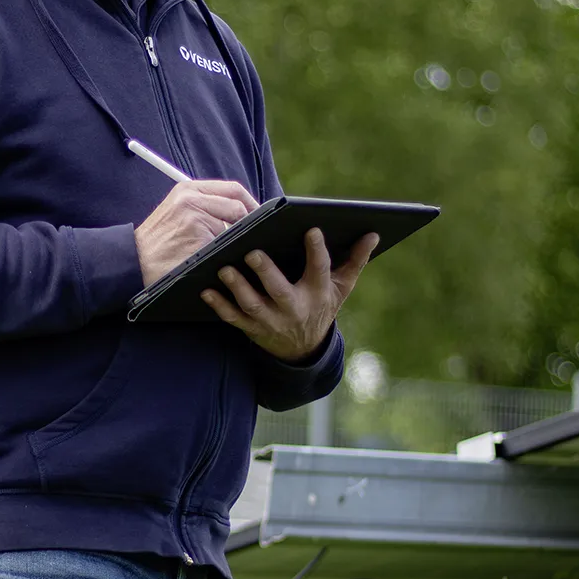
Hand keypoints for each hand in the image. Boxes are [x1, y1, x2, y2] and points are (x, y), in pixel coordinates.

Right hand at [135, 180, 258, 287]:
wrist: (134, 261)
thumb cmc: (157, 242)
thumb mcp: (177, 212)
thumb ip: (203, 205)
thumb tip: (239, 212)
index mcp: (188, 188)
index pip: (232, 189)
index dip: (249, 203)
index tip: (256, 216)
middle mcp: (191, 197)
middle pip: (237, 203)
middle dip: (249, 220)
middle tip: (252, 235)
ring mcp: (195, 215)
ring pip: (233, 225)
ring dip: (234, 239)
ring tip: (226, 249)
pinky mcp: (197, 235)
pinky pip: (224, 243)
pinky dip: (225, 252)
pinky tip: (217, 259)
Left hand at [200, 228, 378, 361]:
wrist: (303, 349)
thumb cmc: (321, 305)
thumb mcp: (341, 287)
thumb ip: (355, 260)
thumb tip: (373, 234)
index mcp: (318, 293)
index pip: (320, 270)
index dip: (317, 250)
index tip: (311, 229)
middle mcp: (295, 308)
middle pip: (280, 290)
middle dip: (266, 272)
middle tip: (252, 251)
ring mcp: (272, 320)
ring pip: (253, 304)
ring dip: (238, 287)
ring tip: (223, 267)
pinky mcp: (252, 328)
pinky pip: (234, 318)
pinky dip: (219, 306)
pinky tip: (206, 290)